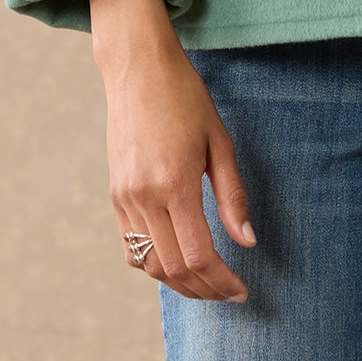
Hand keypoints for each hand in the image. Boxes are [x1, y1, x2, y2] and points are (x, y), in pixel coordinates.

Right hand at [93, 5, 258, 300]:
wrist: (138, 69)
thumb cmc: (185, 97)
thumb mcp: (220, 140)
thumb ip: (233, 195)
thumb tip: (247, 241)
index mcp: (175, 182)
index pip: (198, 255)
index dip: (221, 280)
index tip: (241, 288)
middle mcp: (145, 196)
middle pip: (174, 268)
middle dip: (204, 288)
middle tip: (229, 291)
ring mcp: (125, 198)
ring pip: (150, 264)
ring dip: (179, 282)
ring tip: (207, 282)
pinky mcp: (115, 195)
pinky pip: (131, 248)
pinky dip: (155, 264)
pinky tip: (178, 261)